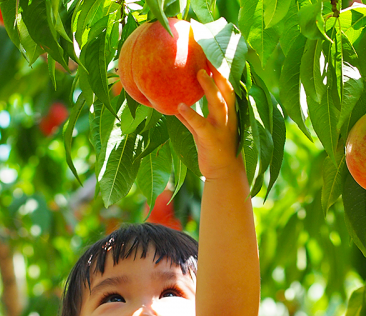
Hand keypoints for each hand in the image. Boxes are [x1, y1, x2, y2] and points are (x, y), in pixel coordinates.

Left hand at [176, 62, 242, 179]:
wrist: (224, 173)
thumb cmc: (214, 149)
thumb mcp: (203, 130)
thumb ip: (191, 118)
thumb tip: (176, 105)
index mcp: (228, 113)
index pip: (226, 87)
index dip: (220, 71)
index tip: (211, 53)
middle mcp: (228, 117)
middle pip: (227, 90)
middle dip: (220, 73)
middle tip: (209, 55)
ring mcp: (222, 128)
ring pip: (218, 103)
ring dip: (209, 88)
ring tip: (198, 73)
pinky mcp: (211, 139)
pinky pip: (200, 124)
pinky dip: (190, 114)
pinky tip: (179, 106)